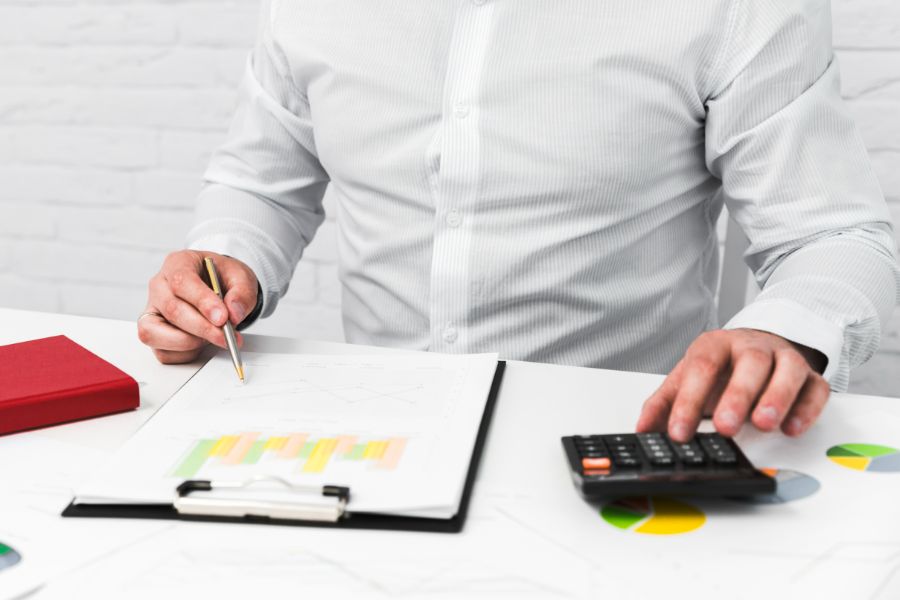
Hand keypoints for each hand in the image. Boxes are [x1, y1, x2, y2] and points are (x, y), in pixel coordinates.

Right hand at [138, 250, 257, 363]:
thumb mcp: (241, 277)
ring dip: (190, 342)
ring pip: (156, 333)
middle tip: (226, 336)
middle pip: (172, 309)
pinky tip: (202, 343)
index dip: (202, 302)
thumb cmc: (224, 279)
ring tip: (214, 337)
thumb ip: (242, 293)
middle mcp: (160, 285)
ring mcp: (153, 310)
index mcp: (178, 263)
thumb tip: (234, 314)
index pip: (181, 281)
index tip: (222, 317)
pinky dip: (185, 354)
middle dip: (202, 328)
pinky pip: (162, 352)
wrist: (220, 288)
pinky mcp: (153, 331)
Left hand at [636, 328, 829, 440]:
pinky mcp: (810, 376)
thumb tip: (642, 430)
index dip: (688, 400)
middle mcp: (751, 347)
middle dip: (737, 396)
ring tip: (764, 424)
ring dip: (777, 397)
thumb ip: (664, 404)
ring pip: (788, 370)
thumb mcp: (686, 379)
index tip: (679, 432)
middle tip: (725, 426)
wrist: (758, 344)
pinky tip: (792, 428)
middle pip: (749, 363)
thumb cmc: (720, 368)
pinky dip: (807, 408)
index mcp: (715, 346)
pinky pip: (816, 388)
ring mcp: (784, 358)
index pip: (701, 368)